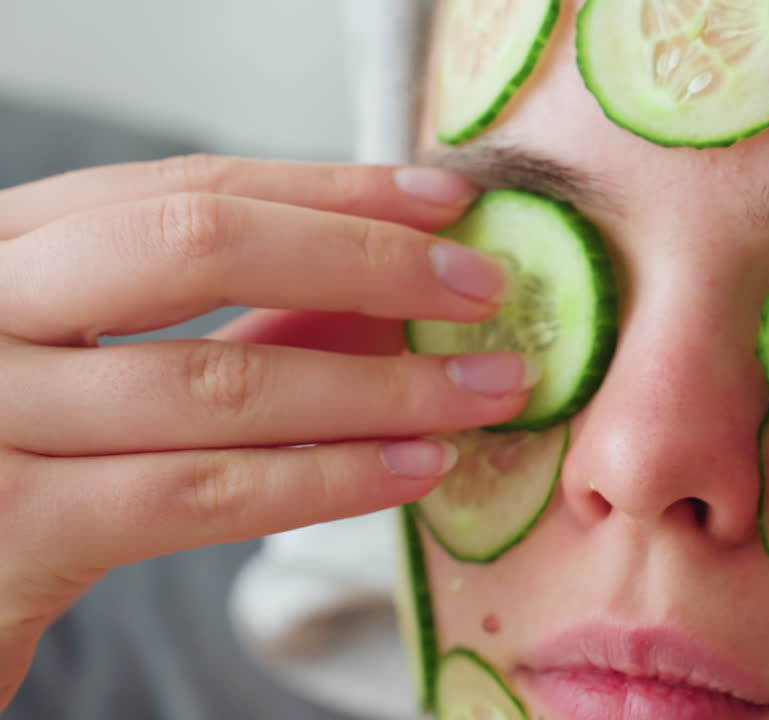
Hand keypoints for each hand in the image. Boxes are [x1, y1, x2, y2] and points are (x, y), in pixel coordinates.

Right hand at [0, 155, 531, 706]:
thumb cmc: (23, 458)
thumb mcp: (99, 366)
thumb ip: (217, 331)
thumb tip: (382, 300)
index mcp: (6, 250)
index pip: (186, 186)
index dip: (329, 191)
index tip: (443, 201)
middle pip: (196, 244)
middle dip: (363, 260)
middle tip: (484, 287)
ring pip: (221, 381)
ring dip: (379, 388)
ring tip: (483, 389)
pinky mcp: (13, 533)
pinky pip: (204, 494)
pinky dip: (327, 479)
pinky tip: (413, 468)